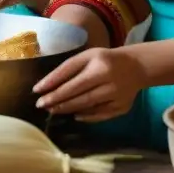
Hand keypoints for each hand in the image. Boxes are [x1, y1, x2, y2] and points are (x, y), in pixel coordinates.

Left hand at [32, 47, 146, 121]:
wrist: (137, 67)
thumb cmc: (106, 59)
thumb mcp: (88, 56)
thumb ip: (69, 68)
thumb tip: (48, 87)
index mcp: (98, 63)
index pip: (70, 75)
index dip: (52, 83)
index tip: (37, 91)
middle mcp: (108, 79)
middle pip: (77, 93)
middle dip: (56, 100)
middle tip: (41, 104)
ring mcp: (116, 95)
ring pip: (86, 105)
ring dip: (67, 108)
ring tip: (53, 109)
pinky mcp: (122, 107)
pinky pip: (100, 115)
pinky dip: (85, 116)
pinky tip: (74, 115)